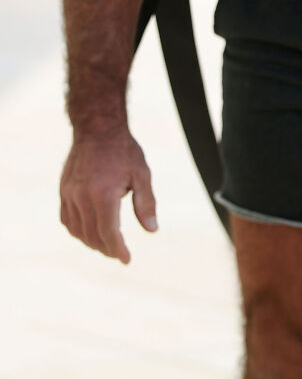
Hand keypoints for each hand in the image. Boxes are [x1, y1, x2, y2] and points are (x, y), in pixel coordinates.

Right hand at [60, 127, 157, 263]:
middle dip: (107, 249)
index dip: (118, 250)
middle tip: (119, 253)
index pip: (109, 233)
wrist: (97, 127)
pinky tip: (89, 231)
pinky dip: (78, 230)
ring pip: (77, 230)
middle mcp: (82, 197)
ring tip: (107, 245)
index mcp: (104, 194)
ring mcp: (69, 194)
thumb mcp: (141, 174)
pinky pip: (67, 219)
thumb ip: (146, 203)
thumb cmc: (123, 150)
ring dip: (92, 242)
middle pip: (92, 235)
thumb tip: (152, 230)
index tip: (127, 260)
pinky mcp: (63, 190)